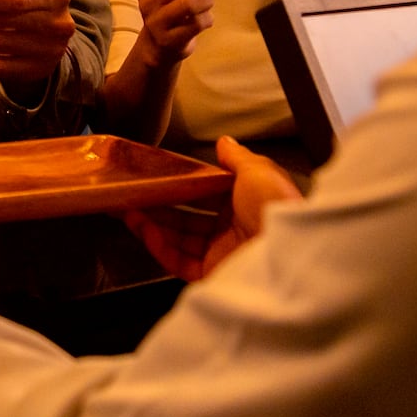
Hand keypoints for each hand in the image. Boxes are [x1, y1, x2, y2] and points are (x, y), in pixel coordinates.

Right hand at [122, 137, 300, 279]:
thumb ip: (237, 157)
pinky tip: (142, 227)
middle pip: (188, 216)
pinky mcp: (211, 274)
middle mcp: (234, 230)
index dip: (182, 184)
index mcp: (247, 204)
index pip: (207, 192)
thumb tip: (224, 142)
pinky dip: (157, 244)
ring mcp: (221, 253)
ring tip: (129, 208)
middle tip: (136, 193)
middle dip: (160, 204)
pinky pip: (177, 260)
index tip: (159, 175)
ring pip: (178, 238)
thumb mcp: (259, 170)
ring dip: (151, 223)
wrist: (288, 252)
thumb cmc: (277, 208)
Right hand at [133, 0, 225, 60]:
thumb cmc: (171, 7)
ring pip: (191, 2)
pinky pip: (197, 23)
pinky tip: (204, 20)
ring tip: (207, 4)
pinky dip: (208, 19)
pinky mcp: (167, 40)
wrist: (159, 45)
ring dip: (208, 1)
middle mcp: (146, 0)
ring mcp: (155, 21)